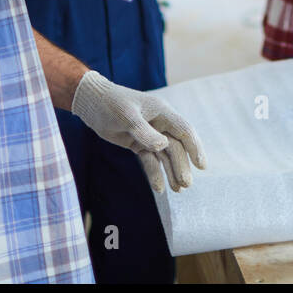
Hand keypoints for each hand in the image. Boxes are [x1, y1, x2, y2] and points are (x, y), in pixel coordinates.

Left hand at [70, 71, 206, 192]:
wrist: (91, 103)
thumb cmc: (110, 104)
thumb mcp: (126, 116)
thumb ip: (144, 131)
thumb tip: (163, 146)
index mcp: (162, 112)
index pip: (184, 131)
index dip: (195, 148)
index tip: (201, 166)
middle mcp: (160, 124)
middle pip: (176, 147)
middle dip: (181, 165)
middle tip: (185, 185)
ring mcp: (150, 135)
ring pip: (165, 156)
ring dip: (172, 172)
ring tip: (178, 190)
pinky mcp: (138, 143)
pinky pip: (150, 160)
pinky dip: (155, 173)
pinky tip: (159, 188)